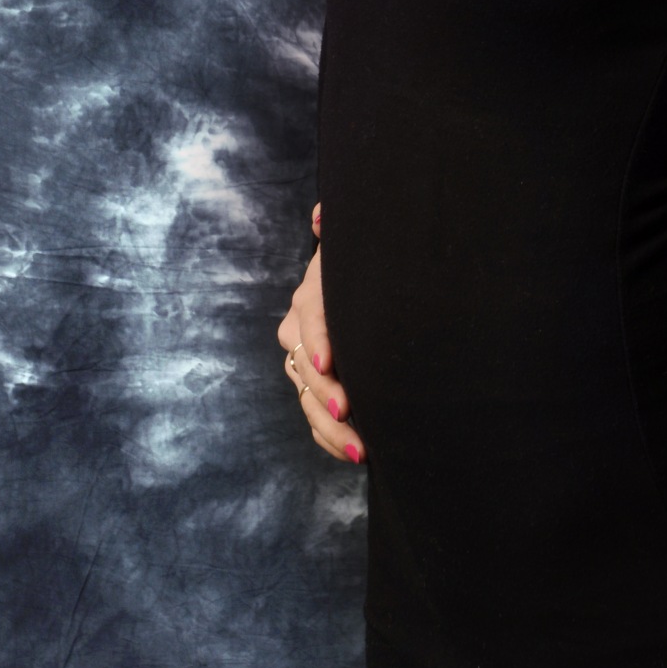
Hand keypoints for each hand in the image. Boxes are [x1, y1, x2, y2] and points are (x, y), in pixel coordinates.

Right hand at [276, 203, 365, 465]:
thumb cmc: (367, 263)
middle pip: (304, 365)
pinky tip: (354, 454)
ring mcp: (303, 359)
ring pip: (307, 396)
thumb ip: (338, 231)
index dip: (318, 342)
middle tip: (348, 416)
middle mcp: (300, 327)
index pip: (310, 318)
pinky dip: (330, 437)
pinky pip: (313, 414)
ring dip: (329, 427)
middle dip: (325, 394)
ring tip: (359, 450)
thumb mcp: (356, 247)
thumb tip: (321, 214)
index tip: (330, 365)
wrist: (365, 286)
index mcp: (313, 294)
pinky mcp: (314, 384)